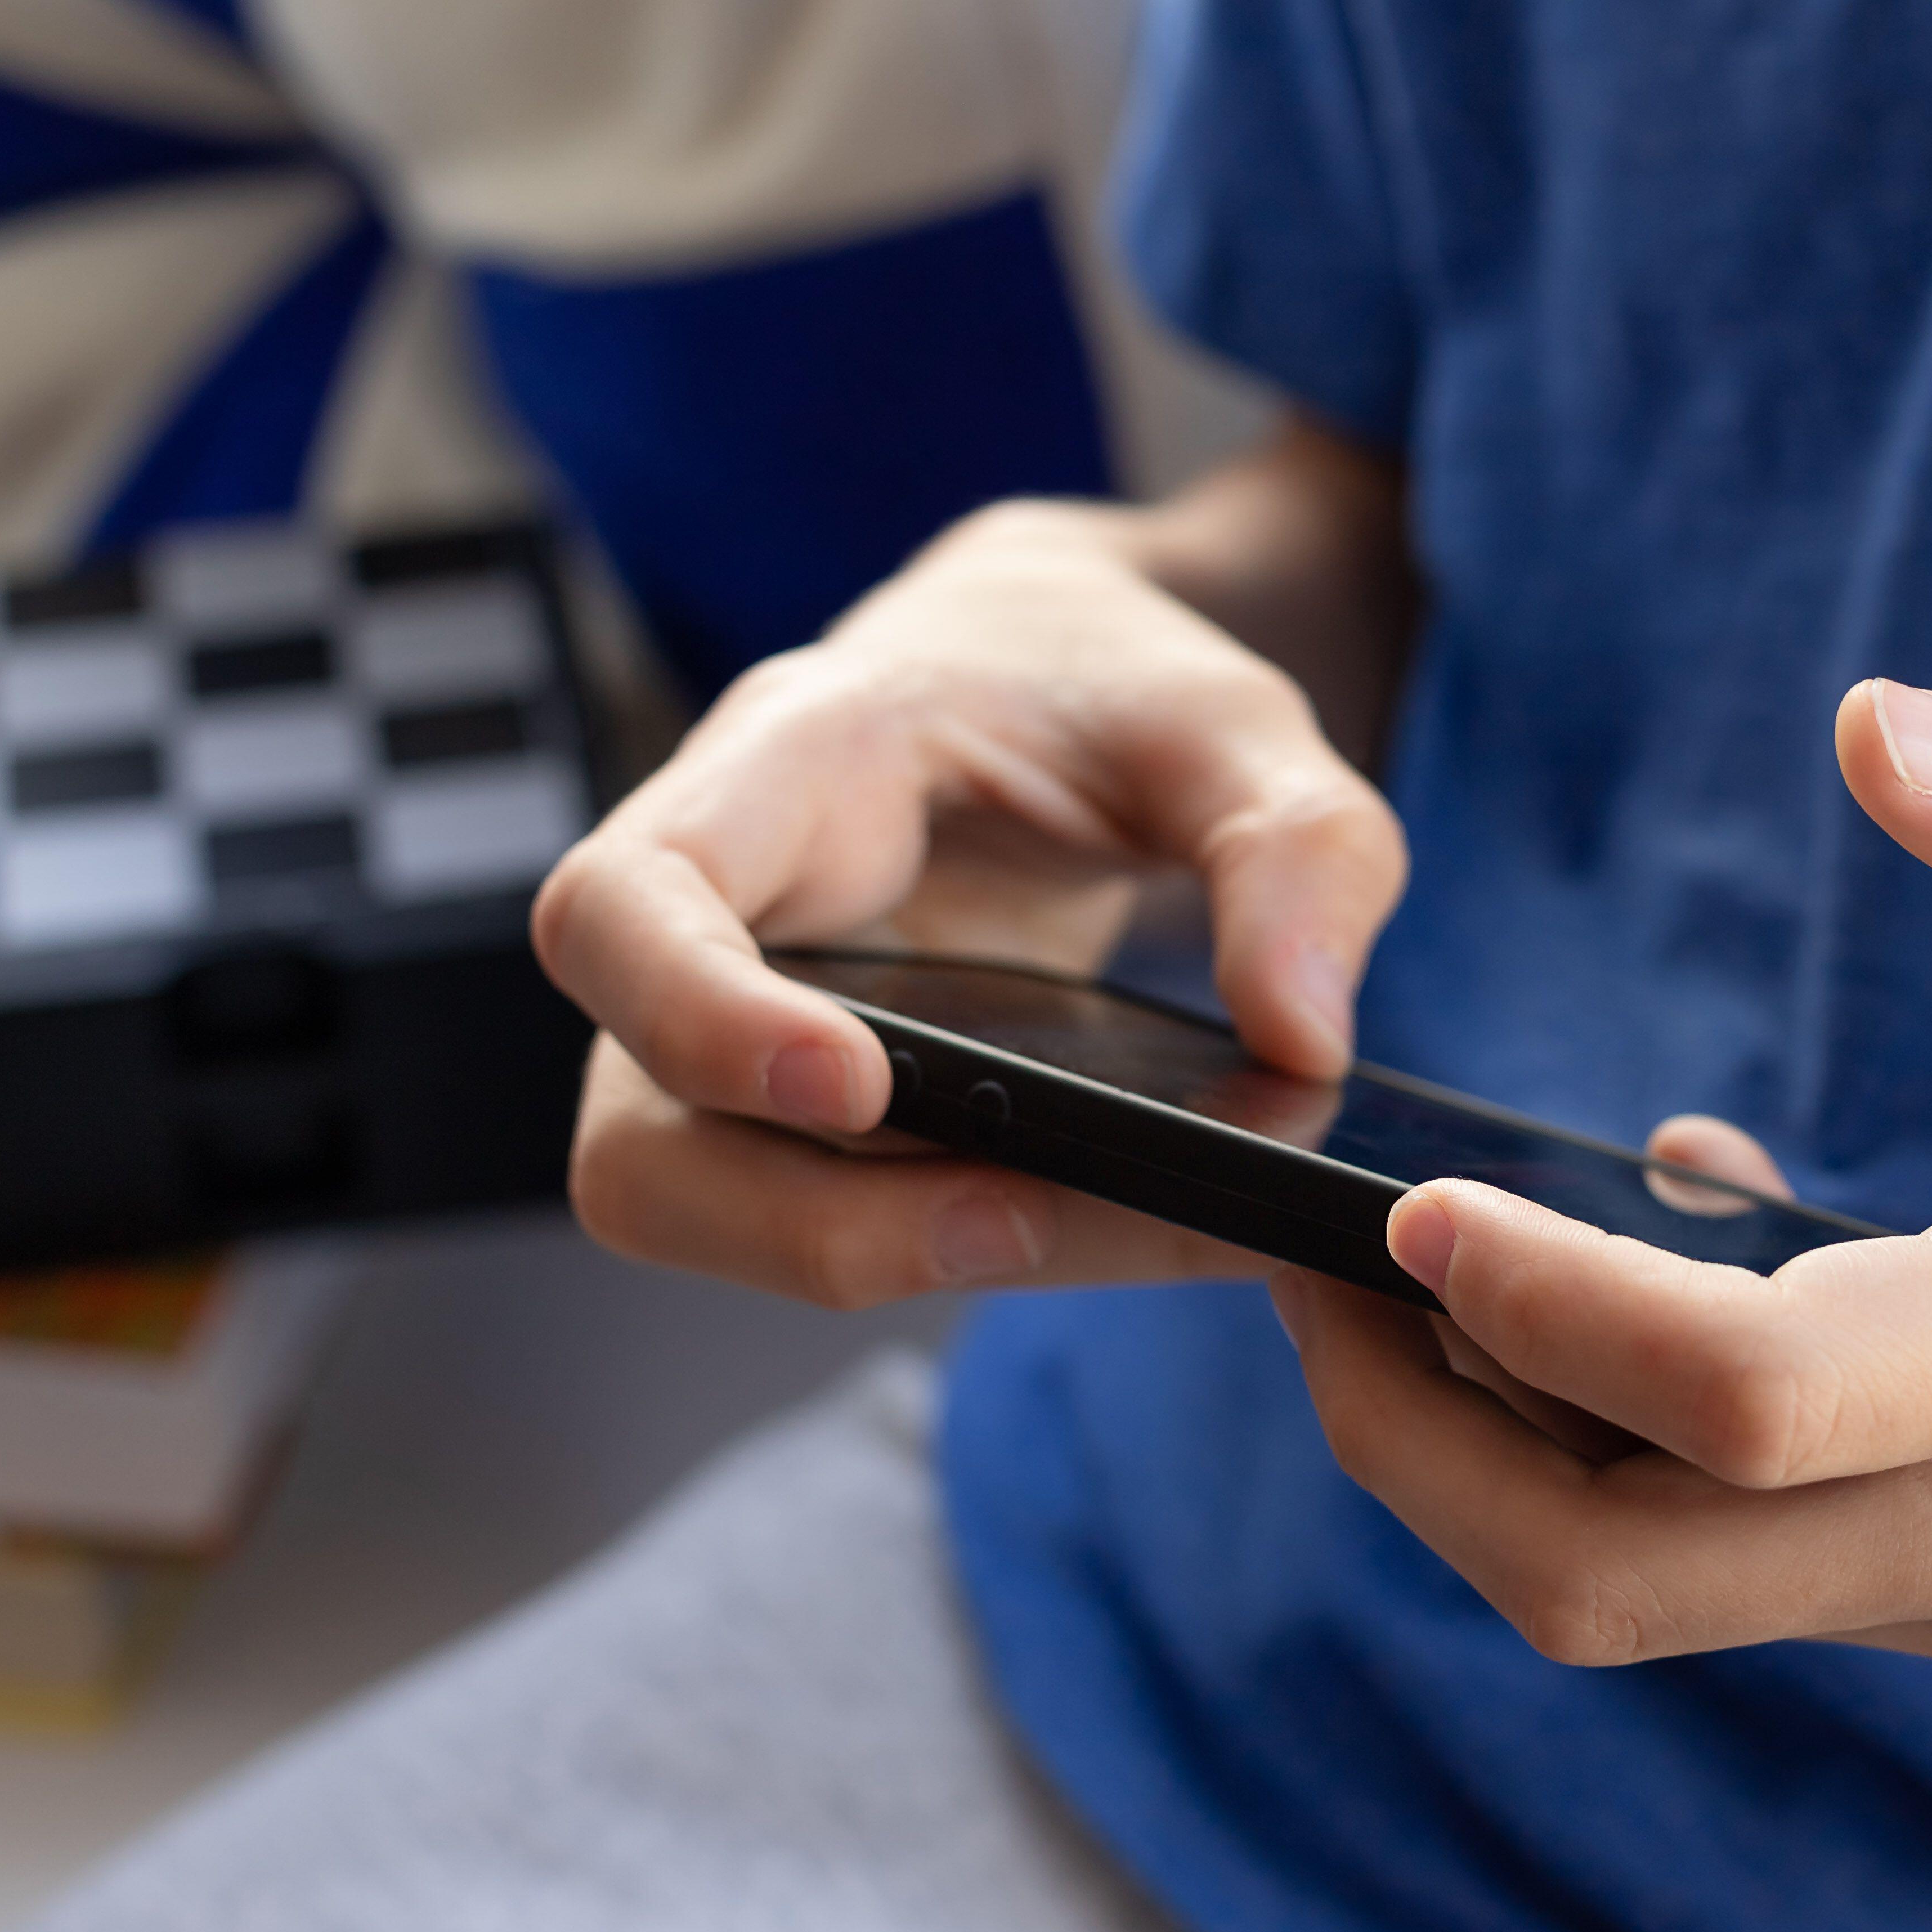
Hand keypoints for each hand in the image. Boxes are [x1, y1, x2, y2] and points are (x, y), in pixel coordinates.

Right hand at [537, 486, 1407, 1305]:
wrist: (1052, 675)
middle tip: (1015, 1223)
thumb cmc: (1114, 684)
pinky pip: (798, 1209)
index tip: (858, 1089)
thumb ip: (1300, 849)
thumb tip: (1304, 1044)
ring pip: (691, 1198)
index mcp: (791, 765)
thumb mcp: (1240, 724)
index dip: (698, 1018)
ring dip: (859, 1256)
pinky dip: (925, 1244)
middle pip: (632, 1121)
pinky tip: (1085, 1229)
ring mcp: (735, 1017)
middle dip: (796, 1218)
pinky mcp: (790, 1097)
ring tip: (1064, 1236)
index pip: (627, 902)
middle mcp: (723, 905)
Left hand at [1272, 680, 1931, 1673]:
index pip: (1737, 1399)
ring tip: (1413, 1270)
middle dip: (1409, 1436)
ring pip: (1654, 1601)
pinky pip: (1751, 1572)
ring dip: (1493, 1459)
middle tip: (1299, 1263)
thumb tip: (1875, 725)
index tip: (1391, 1195)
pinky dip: (1632, 1459)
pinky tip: (1644, 1282)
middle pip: (1614, 1573)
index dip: (1529, 1302)